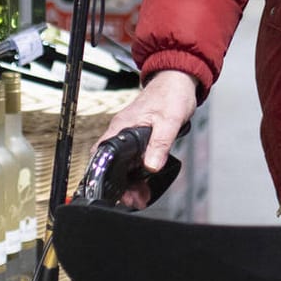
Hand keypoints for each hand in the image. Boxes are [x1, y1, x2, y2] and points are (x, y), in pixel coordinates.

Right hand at [96, 70, 197, 208]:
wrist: (179, 80)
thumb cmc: (171, 94)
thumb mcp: (168, 121)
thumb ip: (159, 144)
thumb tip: (151, 165)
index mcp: (122, 127)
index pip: (102, 153)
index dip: (102, 174)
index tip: (114, 191)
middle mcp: (122, 132)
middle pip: (112, 164)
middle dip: (121, 185)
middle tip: (133, 200)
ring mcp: (130, 135)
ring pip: (123, 165)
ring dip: (130, 182)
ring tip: (141, 197)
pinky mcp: (140, 138)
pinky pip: (134, 160)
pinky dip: (138, 174)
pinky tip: (146, 184)